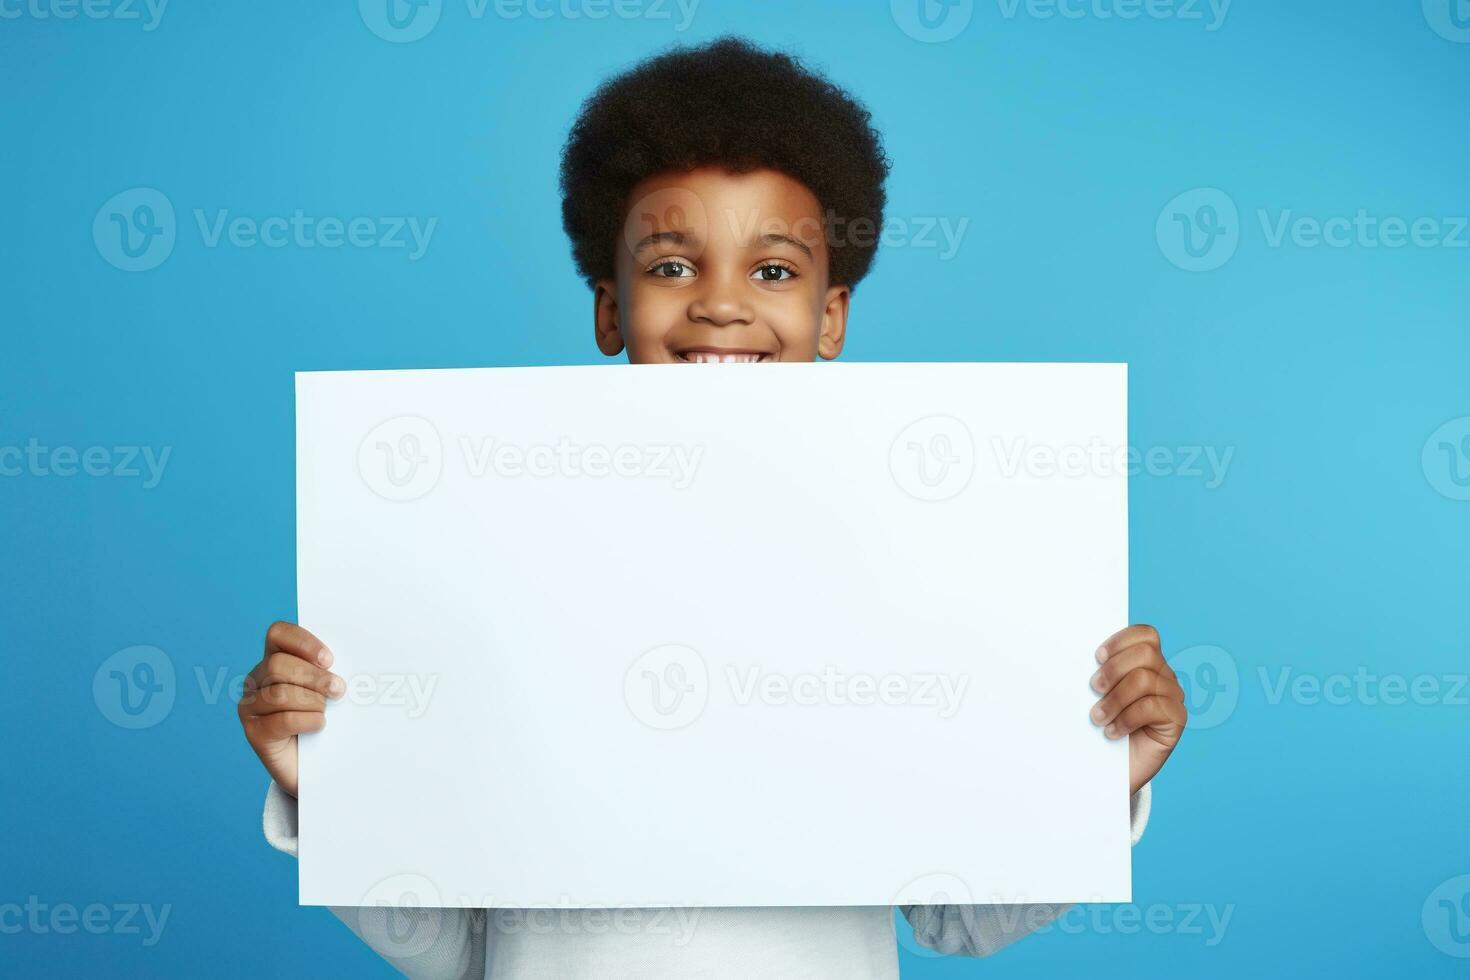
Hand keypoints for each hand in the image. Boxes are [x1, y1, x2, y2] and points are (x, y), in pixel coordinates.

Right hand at [238, 621, 343, 797]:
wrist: (318, 763)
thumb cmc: (327, 718)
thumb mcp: (329, 690)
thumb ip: (331, 671)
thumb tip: (356, 662)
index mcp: (275, 658)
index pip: (278, 633)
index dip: (303, 643)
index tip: (330, 660)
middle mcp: (257, 680)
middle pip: (278, 665)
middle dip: (314, 677)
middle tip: (338, 690)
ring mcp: (251, 706)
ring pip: (280, 693)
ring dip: (312, 702)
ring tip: (326, 711)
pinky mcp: (254, 732)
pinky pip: (282, 721)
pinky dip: (307, 721)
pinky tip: (319, 725)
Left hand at [1089, 624, 1186, 794]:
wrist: (1108, 771)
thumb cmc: (1098, 728)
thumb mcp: (1095, 696)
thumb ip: (1098, 675)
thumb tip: (1077, 656)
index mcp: (1145, 662)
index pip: (1146, 635)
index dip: (1121, 640)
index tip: (1097, 657)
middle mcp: (1163, 676)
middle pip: (1146, 653)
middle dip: (1114, 669)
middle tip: (1094, 688)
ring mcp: (1172, 697)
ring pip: (1145, 679)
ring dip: (1115, 698)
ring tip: (1097, 717)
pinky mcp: (1176, 720)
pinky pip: (1153, 707)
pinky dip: (1127, 719)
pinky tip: (1112, 732)